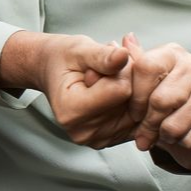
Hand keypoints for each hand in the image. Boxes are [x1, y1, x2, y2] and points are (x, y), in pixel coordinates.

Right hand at [0, 30, 134, 148]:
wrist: (52, 71)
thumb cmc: (63, 59)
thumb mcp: (79, 50)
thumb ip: (102, 55)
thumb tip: (123, 55)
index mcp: (71, 110)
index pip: (122, 90)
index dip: (121, 69)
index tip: (106, 59)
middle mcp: (83, 131)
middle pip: (132, 103)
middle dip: (130, 79)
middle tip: (111, 63)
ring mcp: (97, 139)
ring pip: (139, 112)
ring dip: (134, 89)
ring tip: (111, 75)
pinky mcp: (109, 141)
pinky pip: (137, 121)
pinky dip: (133, 102)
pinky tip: (117, 90)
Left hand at [122, 33, 190, 171]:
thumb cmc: (167, 96)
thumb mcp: (146, 80)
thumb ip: (133, 64)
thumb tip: (126, 40)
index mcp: (174, 53)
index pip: (146, 68)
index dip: (135, 97)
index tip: (133, 113)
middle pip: (161, 101)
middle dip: (147, 123)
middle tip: (142, 135)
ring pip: (174, 125)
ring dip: (163, 136)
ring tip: (162, 135)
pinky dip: (181, 144)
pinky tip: (181, 137)